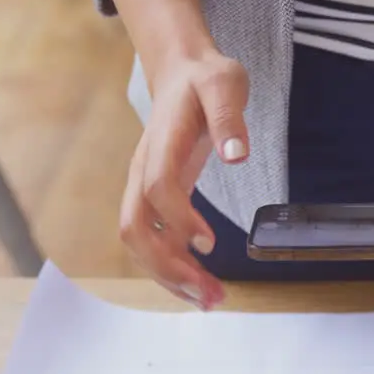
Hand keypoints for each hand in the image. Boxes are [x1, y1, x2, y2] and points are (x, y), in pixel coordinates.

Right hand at [118, 52, 248, 308]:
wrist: (181, 72)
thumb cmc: (205, 79)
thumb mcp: (224, 83)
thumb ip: (229, 116)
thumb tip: (237, 154)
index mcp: (160, 143)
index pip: (157, 187)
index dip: (178, 218)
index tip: (210, 243)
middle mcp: (143, 170)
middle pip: (135, 227)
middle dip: (168, 266)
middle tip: (210, 294)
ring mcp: (144, 187)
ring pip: (139, 243)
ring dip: (169, 276)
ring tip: (209, 300)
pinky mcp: (156, 200)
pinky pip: (153, 241)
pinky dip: (172, 269)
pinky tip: (200, 286)